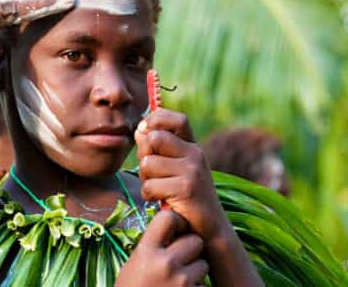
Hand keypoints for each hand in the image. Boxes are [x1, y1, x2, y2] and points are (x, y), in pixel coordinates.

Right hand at [115, 210, 208, 285]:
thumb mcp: (135, 263)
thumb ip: (154, 246)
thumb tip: (174, 227)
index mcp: (147, 251)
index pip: (168, 217)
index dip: (175, 221)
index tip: (174, 230)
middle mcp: (166, 263)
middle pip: (195, 240)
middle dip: (190, 249)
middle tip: (180, 259)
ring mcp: (182, 282)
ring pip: (203, 264)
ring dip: (196, 271)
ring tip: (179, 281)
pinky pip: (205, 286)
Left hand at [136, 109, 226, 242]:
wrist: (208, 228)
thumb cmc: (186, 197)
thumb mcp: (175, 168)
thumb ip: (158, 149)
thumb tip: (139, 129)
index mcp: (193, 147)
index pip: (177, 119)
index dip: (157, 119)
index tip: (145, 130)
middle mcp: (196, 154)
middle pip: (154, 139)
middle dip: (143, 155)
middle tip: (151, 173)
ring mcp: (192, 171)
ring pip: (147, 163)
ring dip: (145, 179)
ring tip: (158, 189)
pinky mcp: (186, 189)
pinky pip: (150, 185)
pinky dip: (149, 195)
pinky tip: (161, 200)